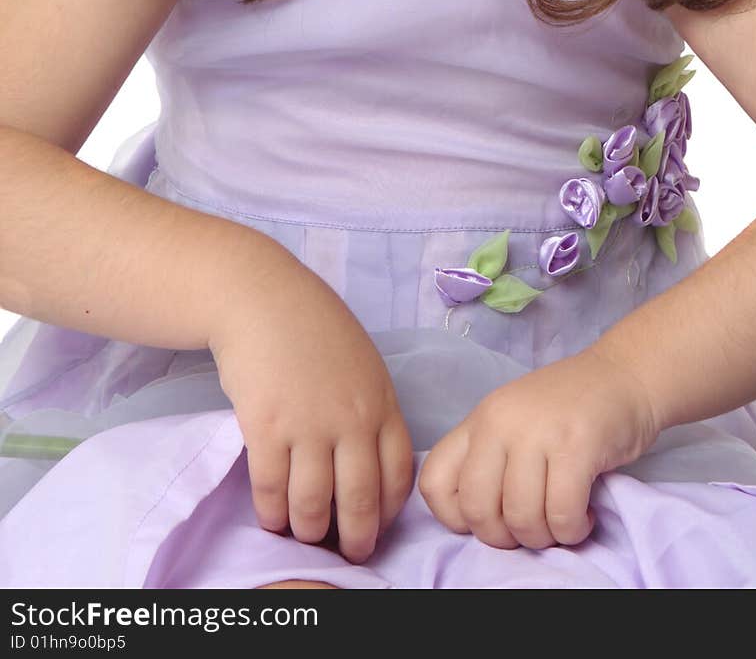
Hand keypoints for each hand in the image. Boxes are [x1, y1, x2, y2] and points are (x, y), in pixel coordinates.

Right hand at [207, 241, 413, 563]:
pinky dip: (271, 514)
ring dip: (309, 531)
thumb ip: (370, 407)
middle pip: (361, 501)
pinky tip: (271, 518)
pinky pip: (271, 491)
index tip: (378, 526)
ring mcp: (308, 426)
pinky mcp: (266, 429)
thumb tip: (370, 457)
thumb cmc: (312, 325)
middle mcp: (351, 420)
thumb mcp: (361, 361)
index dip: (389, 512)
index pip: (398, 476)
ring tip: (303, 536)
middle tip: (348, 553)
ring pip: (313, 506)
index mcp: (381, 402)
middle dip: (356, 538)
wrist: (261, 297)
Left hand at [417, 345, 658, 549]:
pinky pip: (561, 514)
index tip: (492, 517)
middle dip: (506, 538)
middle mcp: (499, 422)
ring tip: (563, 520)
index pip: (433, 482)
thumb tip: (478, 522)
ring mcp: (537, 431)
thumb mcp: (515, 422)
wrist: (625, 375)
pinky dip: (573, 529)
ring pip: (521, 518)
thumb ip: (491, 460)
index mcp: (479, 420)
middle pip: (478, 510)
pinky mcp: (577, 445)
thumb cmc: (570, 409)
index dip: (456, 518)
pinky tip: (584, 515)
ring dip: (545, 536)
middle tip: (533, 526)